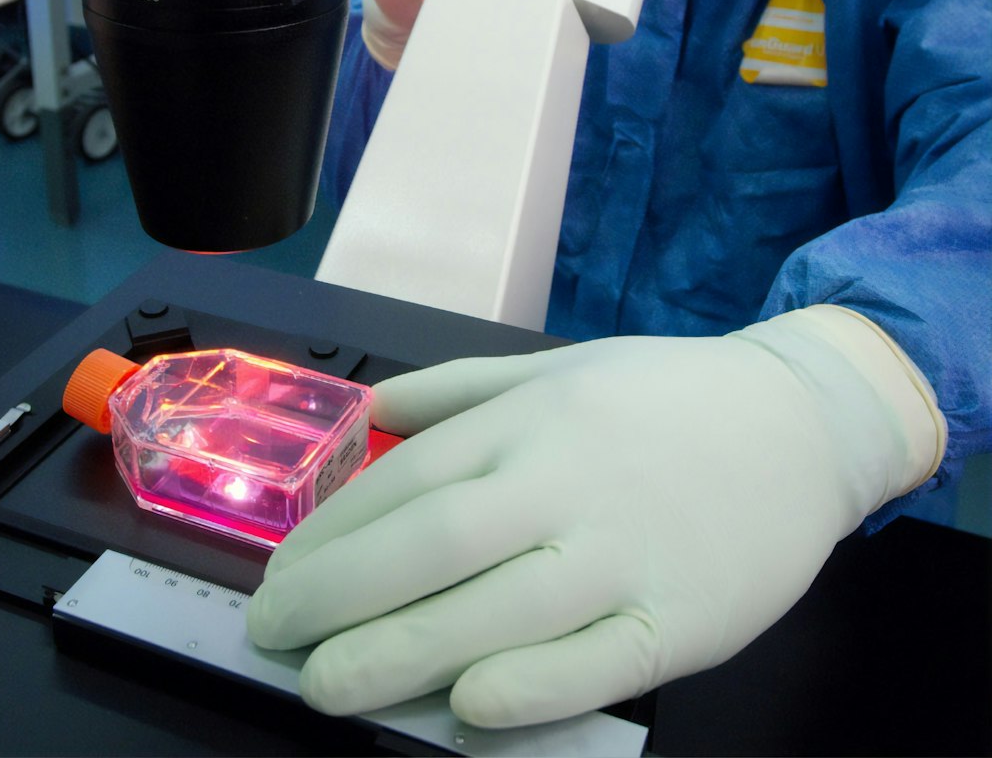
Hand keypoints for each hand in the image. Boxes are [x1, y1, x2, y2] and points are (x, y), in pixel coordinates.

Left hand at [247, 307, 941, 727]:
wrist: (800, 422)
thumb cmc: (666, 396)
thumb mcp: (561, 367)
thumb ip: (462, 388)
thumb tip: (371, 411)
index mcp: (531, 422)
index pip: (408, 482)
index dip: (332, 536)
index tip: (280, 576)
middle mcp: (565, 482)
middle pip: (433, 544)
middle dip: (338, 597)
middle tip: (274, 637)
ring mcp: (624, 552)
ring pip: (497, 609)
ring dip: (400, 652)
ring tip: (329, 685)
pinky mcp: (680, 618)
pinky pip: (594, 663)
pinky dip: (528, 689)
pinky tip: (467, 708)